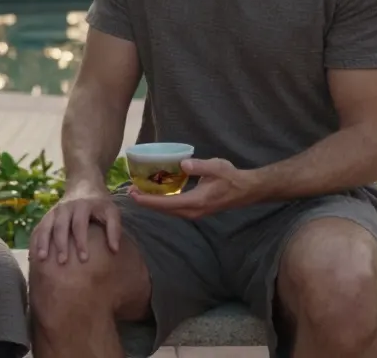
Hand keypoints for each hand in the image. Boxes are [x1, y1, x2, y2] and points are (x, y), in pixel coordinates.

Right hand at [31, 182, 120, 264]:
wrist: (84, 183)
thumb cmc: (100, 203)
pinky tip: (34, 252)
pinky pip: (40, 226)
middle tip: (62, 262)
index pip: (80, 225)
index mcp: (82, 205)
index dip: (81, 242)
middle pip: (61, 226)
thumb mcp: (112, 211)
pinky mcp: (49, 214)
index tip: (84, 259)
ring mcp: (55, 210)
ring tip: (41, 259)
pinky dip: (36, 239)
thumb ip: (114, 229)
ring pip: (47, 226)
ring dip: (43, 242)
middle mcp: (66, 207)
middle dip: (61, 244)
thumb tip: (115, 250)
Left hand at [126, 158, 258, 218]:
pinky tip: (156, 194)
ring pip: (168, 211)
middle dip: (146, 202)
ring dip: (153, 203)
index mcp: (195, 201)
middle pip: (163, 210)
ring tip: (139, 193)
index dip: (148, 200)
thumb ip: (200, 166)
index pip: (166, 204)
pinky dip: (162, 203)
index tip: (133, 194)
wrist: (245, 190)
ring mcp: (194, 213)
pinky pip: (174, 209)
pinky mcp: (195, 210)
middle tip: (130, 191)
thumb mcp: (216, 167)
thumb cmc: (231, 177)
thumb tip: (183, 163)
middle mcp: (192, 211)